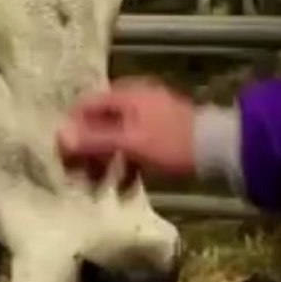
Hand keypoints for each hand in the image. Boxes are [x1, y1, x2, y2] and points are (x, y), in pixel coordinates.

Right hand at [56, 78, 196, 184]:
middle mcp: (135, 99)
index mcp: (126, 94)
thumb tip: (59, 136)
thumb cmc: (172, 143)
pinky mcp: (160, 134)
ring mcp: (149, 116)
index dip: (71, 129)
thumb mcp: (130, 143)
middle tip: (79, 175)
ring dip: (106, 161)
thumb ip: (94, 139)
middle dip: (88, 150)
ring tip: (100, 186)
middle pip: (99, 123)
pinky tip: (123, 187)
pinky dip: (126, 164)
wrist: (220, 149)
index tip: (63, 154)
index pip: (85, 106)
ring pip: (115, 137)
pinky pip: (133, 146)